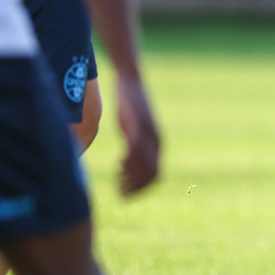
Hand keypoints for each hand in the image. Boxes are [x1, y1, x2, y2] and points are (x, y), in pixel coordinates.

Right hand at [113, 74, 159, 195]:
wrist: (131, 80)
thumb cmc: (130, 104)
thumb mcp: (133, 126)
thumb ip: (134, 142)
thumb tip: (126, 158)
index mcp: (157, 143)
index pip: (156, 174)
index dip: (142, 188)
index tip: (126, 193)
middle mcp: (156, 141)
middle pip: (152, 174)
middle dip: (136, 188)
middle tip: (120, 194)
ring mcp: (147, 133)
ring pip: (144, 164)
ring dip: (130, 178)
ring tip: (117, 183)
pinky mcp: (137, 124)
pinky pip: (135, 148)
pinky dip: (128, 161)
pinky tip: (118, 164)